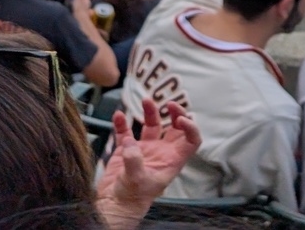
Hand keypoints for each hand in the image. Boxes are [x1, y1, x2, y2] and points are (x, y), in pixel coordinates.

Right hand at [96, 99, 200, 228]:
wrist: (113, 204)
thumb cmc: (131, 198)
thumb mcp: (137, 179)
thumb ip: (134, 159)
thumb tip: (130, 141)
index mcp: (171, 161)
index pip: (190, 141)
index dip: (190, 128)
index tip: (180, 118)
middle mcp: (161, 153)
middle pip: (175, 129)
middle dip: (175, 113)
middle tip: (169, 103)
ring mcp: (144, 150)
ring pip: (152, 125)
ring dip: (150, 112)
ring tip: (146, 100)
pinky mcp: (126, 150)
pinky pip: (127, 131)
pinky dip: (123, 122)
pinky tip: (119, 115)